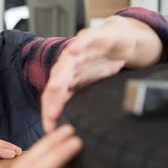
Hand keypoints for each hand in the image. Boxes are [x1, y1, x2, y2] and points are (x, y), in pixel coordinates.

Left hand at [41, 16, 162, 132]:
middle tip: (52, 114)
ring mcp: (77, 51)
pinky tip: (74, 49)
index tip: (50, 130)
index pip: (53, 99)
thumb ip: (81, 103)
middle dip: (53, 99)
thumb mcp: (92, 87)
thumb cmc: (101, 65)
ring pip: (66, 63)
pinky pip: (83, 41)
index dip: (50, 113)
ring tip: (56, 85)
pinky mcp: (91, 38)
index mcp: (65, 80)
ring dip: (60, 74)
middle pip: (56, 83)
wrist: (117, 41)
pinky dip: (78, 44)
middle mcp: (67, 67)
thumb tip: (76, 130)